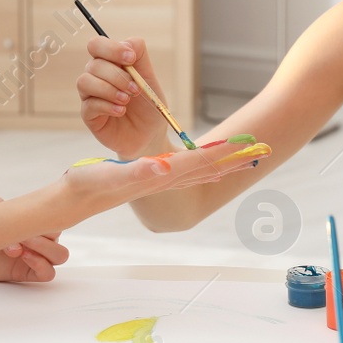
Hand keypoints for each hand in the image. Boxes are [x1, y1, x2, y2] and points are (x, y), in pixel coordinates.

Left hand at [0, 196, 68, 283]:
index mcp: (33, 222)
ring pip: (60, 255)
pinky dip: (42, 265)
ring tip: (20, 247)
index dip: (46, 219)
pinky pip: (48, 273)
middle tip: (20, 235)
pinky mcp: (26, 273)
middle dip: (42, 234)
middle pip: (59, 236)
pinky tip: (24, 257)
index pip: (55, 218)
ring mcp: (33, 257)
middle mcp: (37, 239)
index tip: (25, 220)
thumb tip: (11, 211)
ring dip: (44, 249)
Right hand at [61, 139, 270, 217]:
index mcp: (163, 174)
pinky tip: (207, 171)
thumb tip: (164, 167)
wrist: (80, 198)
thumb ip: (140, 171)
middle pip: (210, 168)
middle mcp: (168, 179)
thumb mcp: (115, 174)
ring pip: (202, 172)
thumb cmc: (93, 183)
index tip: (250, 144)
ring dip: (224, 165)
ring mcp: (162, 181)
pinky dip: (204, 169)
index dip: (227, 152)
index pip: (203, 161)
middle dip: (236, 159)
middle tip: (262, 151)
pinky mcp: (153, 179)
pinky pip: (188, 174)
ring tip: (243, 160)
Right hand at [77, 35, 171, 157]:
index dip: (111, 48)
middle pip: (94, 64)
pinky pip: (90, 104)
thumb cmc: (148, 104)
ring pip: (85, 81)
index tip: (130, 59)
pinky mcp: (89, 115)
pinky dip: (107, 106)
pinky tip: (121, 111)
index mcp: (109, 63)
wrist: (151, 134)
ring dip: (109, 89)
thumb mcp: (149, 78)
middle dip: (117, 75)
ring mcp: (90, 96)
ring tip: (127, 100)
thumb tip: (129, 44)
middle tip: (135, 89)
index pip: (97, 45)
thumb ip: (140, 56)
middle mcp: (96, 76)